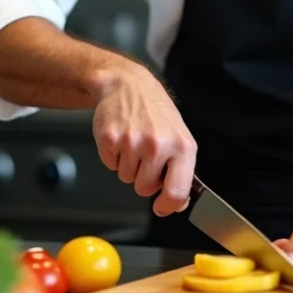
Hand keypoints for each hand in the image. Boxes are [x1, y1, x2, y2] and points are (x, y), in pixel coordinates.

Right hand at [90, 63, 196, 216]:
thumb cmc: (156, 114)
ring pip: (126, 178)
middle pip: (144, 189)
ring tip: (134, 141)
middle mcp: (158, 144)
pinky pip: (110, 165)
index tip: (162, 207)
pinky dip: (114, 156)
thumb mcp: (179, 138)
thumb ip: (182, 172)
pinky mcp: (110, 139)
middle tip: (146, 154)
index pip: (176, 192)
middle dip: (143, 178)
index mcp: (182, 146)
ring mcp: (132, 141)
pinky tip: (121, 137)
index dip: (168, 206)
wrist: (128, 85)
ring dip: (128, 165)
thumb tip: (178, 203)